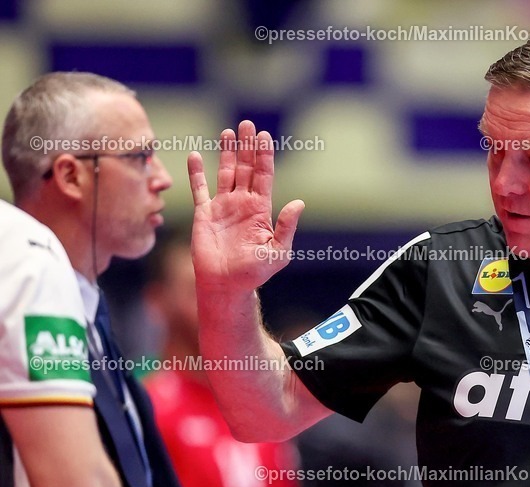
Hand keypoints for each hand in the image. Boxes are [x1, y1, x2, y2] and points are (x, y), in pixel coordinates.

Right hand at [188, 120, 303, 292]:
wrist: (226, 285)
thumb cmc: (254, 272)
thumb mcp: (278, 251)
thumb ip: (286, 226)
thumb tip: (299, 203)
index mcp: (261, 210)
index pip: (264, 176)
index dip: (264, 156)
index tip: (265, 136)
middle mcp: (242, 204)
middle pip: (245, 168)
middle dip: (247, 146)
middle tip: (248, 124)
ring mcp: (223, 206)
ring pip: (224, 173)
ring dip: (226, 152)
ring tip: (228, 131)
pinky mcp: (204, 214)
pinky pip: (199, 189)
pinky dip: (196, 172)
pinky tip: (195, 154)